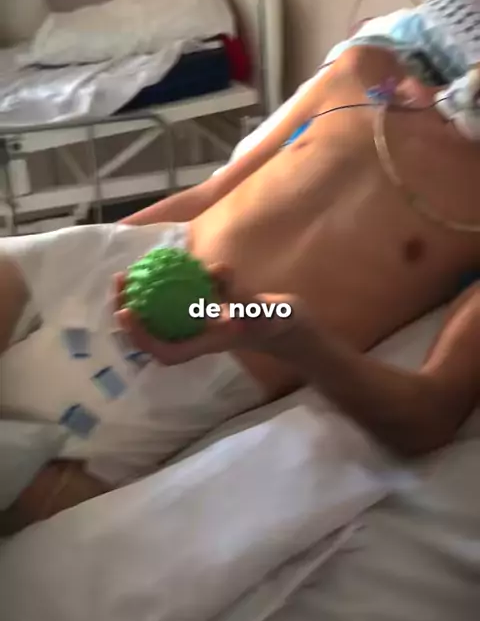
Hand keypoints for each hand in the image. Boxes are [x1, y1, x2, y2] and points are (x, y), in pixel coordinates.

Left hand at [114, 265, 305, 365]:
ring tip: (127, 276)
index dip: (143, 337)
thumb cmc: (281, 323)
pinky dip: (159, 290)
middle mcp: (200, 338)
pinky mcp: (204, 314)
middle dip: (131, 316)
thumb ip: (246, 299)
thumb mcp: (269, 312)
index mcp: (211, 343)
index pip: (168, 351)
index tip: (126, 312)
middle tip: (119, 282)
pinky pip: (173, 305)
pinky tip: (154, 269)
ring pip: (160, 321)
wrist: (292, 329)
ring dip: (141, 301)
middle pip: (155, 338)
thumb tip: (219, 273)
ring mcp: (200, 327)